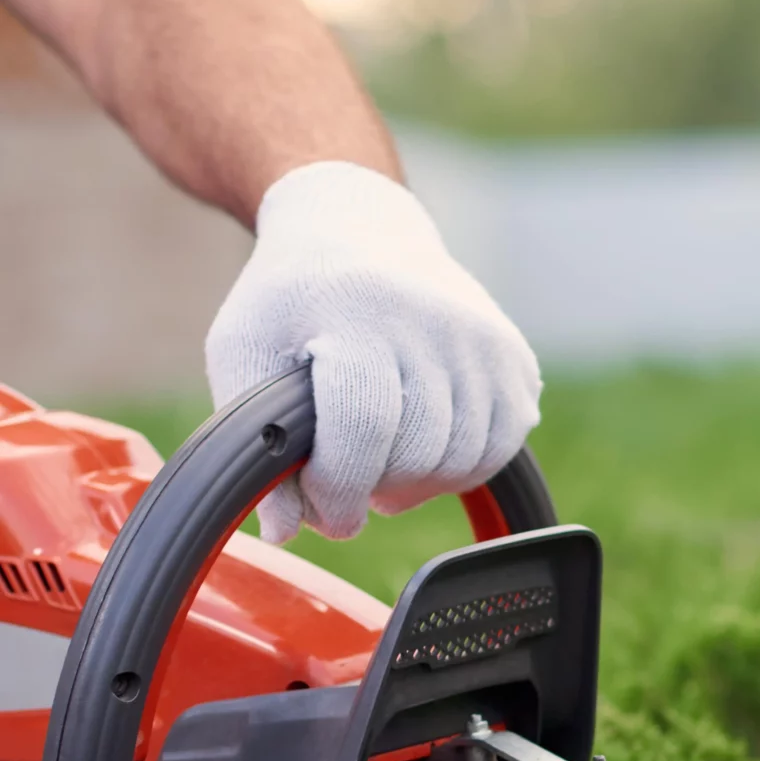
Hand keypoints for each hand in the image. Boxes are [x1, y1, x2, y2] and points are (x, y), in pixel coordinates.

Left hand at [205, 162, 539, 541]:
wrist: (359, 229)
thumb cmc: (291, 299)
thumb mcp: (243, 352)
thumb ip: (256, 440)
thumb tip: (286, 532)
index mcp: (358, 309)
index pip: (364, 426)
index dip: (339, 490)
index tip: (322, 514)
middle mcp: (434, 319)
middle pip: (420, 450)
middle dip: (376, 489)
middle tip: (346, 486)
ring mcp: (484, 338)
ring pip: (466, 457)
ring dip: (420, 484)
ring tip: (382, 468)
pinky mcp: (515, 357)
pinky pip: (501, 446)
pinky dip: (461, 467)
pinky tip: (423, 450)